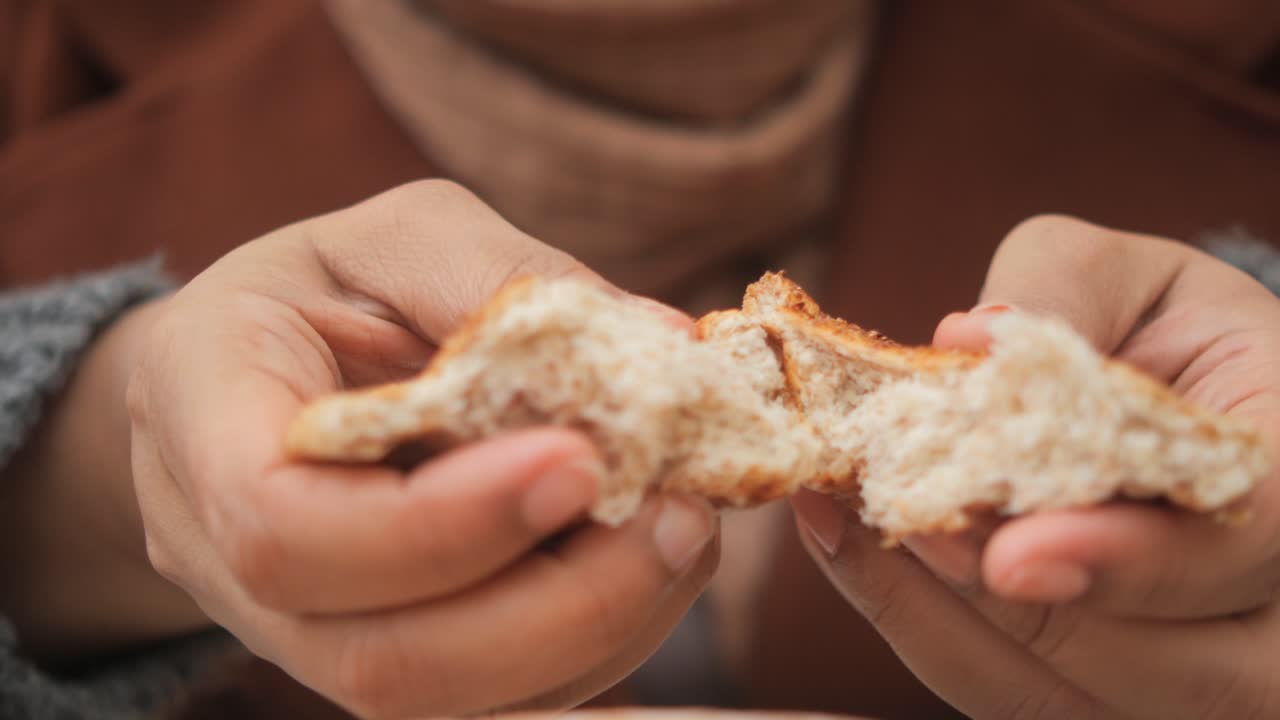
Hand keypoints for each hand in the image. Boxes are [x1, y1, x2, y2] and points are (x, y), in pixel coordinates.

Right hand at [127, 181, 717, 717]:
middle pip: (380, 657)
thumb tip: (665, 344)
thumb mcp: (401, 237)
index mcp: (203, 424)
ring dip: (596, 628)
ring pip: (445, 698)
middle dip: (555, 603)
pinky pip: (493, 695)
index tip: (577, 461)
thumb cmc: (328, 288)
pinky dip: (597, 639)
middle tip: (677, 516)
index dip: (439, 523)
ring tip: (683, 530)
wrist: (259, 372)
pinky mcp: (389, 656)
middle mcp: (233, 562)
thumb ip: (509, 279)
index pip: (284, 529)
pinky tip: (651, 559)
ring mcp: (307, 633)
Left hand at [793, 215, 1279, 718]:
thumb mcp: (1128, 277)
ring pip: (1075, 703)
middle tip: (907, 528)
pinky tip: (846, 546)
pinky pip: (1011, 695)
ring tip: (843, 525)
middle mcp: (1272, 608)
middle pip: (1172, 669)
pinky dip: (922, 629)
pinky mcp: (1106, 692)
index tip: (1012, 549)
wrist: (1169, 398)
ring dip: (946, 623)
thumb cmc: (1157, 329)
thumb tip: (966, 342)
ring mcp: (1198, 671)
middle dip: (1022, 609)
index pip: (1252, 549)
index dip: (1135, 564)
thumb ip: (1061, 293)